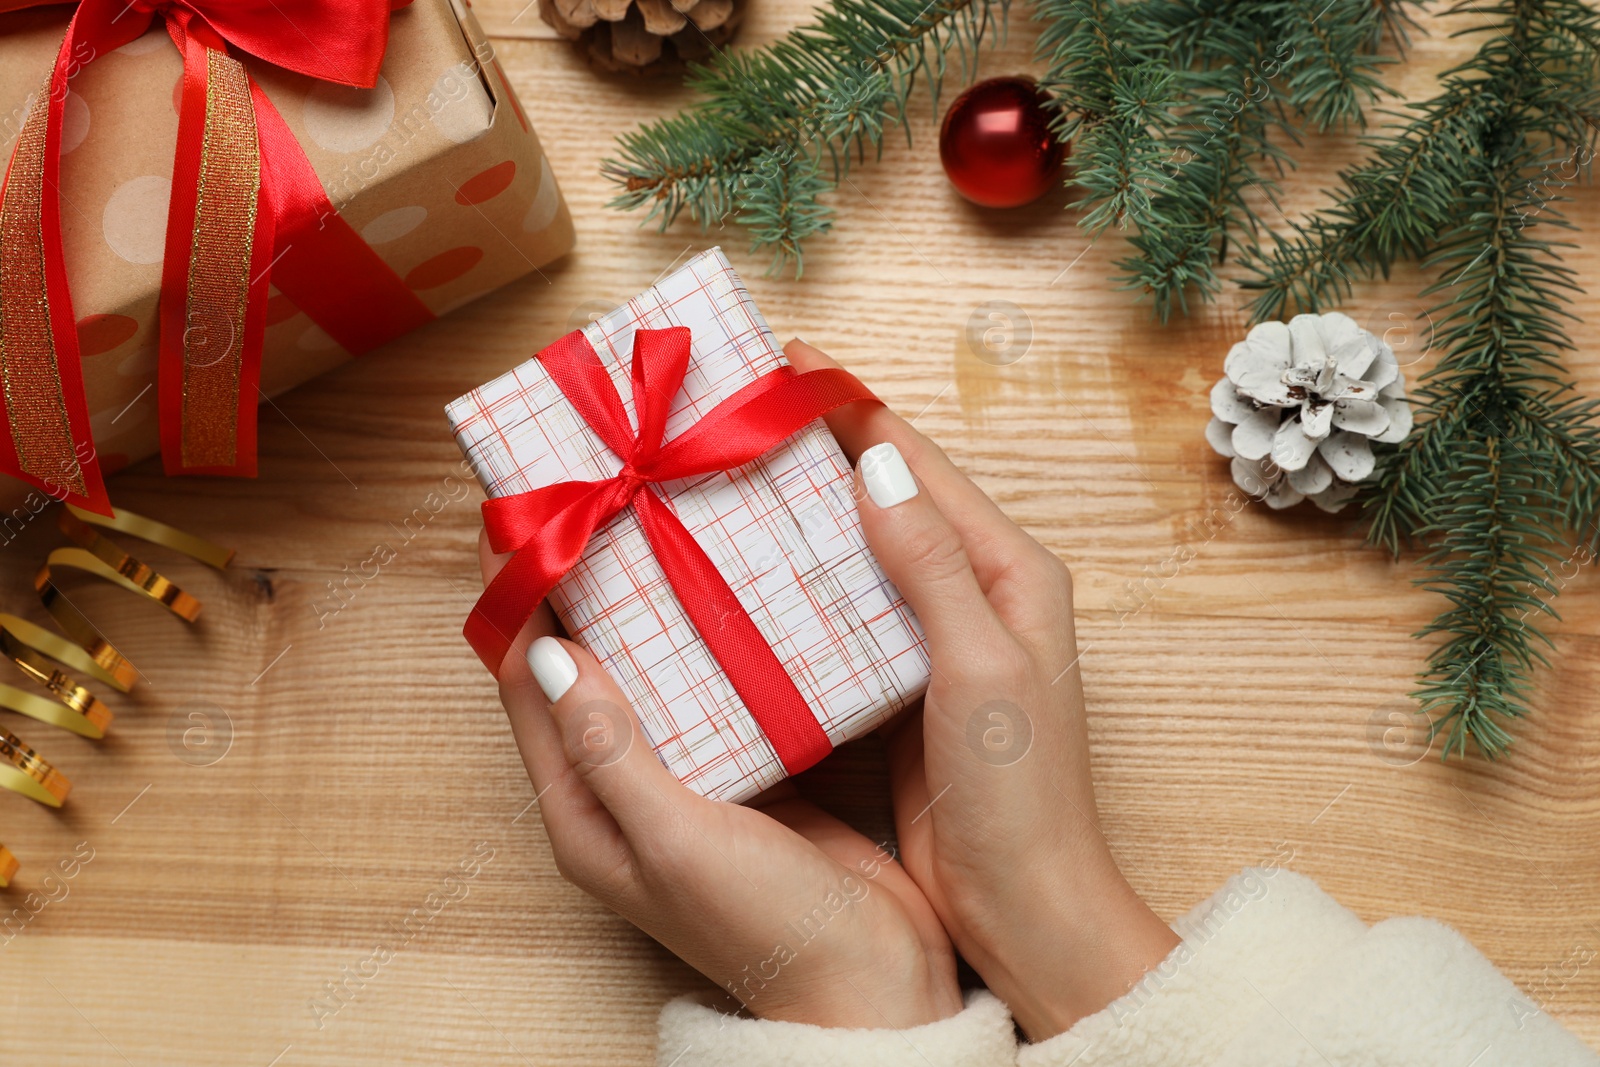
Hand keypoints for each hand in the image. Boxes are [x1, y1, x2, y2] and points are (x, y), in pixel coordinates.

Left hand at [478, 532, 962, 1029]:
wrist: (871, 987)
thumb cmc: (764, 924)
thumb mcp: (674, 837)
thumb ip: (610, 748)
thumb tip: (548, 650)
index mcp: (582, 806)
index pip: (524, 677)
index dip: (515, 591)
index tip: (517, 507)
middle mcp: (618, 785)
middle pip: (578, 659)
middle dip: (575, 579)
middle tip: (592, 489)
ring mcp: (682, 773)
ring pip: (646, 661)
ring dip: (643, 593)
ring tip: (659, 511)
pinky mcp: (742, 765)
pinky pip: (709, 680)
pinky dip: (708, 626)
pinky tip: (732, 575)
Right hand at [785, 339, 1180, 1040]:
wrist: (1023, 905)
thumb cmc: (1019, 791)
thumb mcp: (981, 666)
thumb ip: (932, 564)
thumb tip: (874, 460)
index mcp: (1010, 570)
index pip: (918, 462)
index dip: (849, 408)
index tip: (779, 365)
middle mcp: (975, 591)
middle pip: (884, 497)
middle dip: (814, 453)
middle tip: (729, 423)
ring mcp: (935, 640)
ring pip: (858, 553)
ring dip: (800, 519)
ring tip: (718, 486)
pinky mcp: (900, 687)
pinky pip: (844, 616)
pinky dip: (799, 590)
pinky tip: (742, 582)